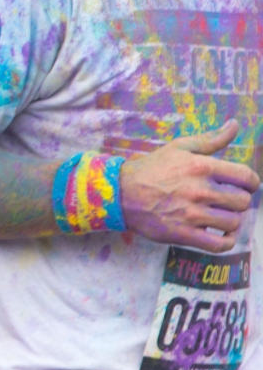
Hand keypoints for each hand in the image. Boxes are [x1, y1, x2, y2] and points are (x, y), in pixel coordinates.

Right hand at [121, 120, 259, 251]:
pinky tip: (223, 234)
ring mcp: (192, 214)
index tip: (244, 186)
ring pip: (234, 222)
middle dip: (238, 201)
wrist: (120, 193)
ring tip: (221, 215)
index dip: (251, 183)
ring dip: (231, 220)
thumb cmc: (151, 169)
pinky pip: (220, 244)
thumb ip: (211, 139)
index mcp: (201, 166)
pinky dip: (228, 241)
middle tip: (226, 201)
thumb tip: (235, 125)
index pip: (246, 177)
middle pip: (242, 202)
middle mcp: (199, 190)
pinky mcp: (184, 234)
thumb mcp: (179, 148)